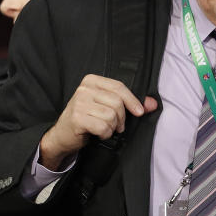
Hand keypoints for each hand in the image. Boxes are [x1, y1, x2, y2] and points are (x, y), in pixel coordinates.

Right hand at [39, 74, 157, 169]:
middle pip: (117, 102)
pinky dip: (105, 134)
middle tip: (115, 126)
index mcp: (91, 80)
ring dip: (112, 127)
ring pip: (111, 115)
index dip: (132, 100)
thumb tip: (152, 104)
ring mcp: (79, 102)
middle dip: (121, 118)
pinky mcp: (77, 117)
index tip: (139, 112)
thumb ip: (130, 103)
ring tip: (104, 128)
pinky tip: (98, 134)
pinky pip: (103, 126)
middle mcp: (84, 88)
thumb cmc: (87, 119)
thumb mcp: (107, 107)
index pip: (119, 87)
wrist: (63, 135)